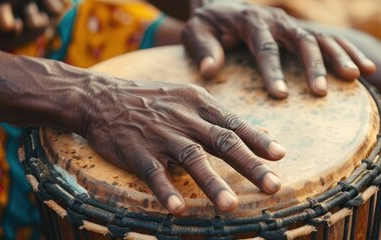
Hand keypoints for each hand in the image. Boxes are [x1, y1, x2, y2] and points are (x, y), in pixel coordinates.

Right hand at [73, 77, 285, 214]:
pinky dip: (166, 191)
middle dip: (250, 165)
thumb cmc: (149, 99)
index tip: (280, 156)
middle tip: (273, 185)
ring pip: (192, 158)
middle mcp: (184, 118)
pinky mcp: (136, 151)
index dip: (258, 140)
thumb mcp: (186, 97)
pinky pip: (154, 173)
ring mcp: (160, 135)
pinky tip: (178, 209)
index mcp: (198, 103)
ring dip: (213, 183)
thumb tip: (254, 132)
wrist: (100, 97)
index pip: (234, 123)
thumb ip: (216, 116)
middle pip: (222, 141)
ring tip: (231, 206)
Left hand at [182, 1, 376, 97]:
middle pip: (300, 40)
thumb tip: (210, 70)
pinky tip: (367, 70)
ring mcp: (293, 25)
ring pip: (321, 38)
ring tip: (355, 78)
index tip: (279, 95)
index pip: (264, 46)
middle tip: (319, 92)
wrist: (222, 4)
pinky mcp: (303, 32)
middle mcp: (277, 20)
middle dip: (312, 66)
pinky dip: (350, 52)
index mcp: (251, 21)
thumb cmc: (207, 23)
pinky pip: (331, 40)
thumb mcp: (195, 32)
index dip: (272, 71)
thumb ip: (202, 49)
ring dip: (338, 57)